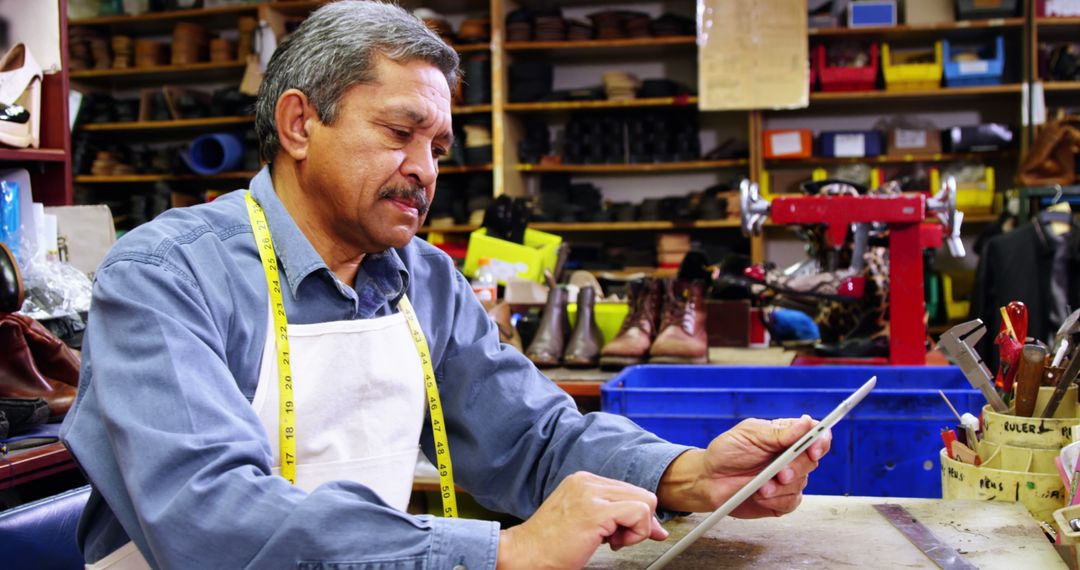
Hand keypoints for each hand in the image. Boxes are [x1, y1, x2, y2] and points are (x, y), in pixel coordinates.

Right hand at [496, 471, 668, 568]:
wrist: (524, 553)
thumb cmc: (550, 544)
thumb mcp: (584, 521)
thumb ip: (614, 517)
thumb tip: (655, 527)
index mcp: (584, 481)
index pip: (629, 490)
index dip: (637, 514)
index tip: (633, 533)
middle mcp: (588, 482)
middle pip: (641, 494)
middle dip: (640, 522)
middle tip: (619, 540)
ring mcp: (591, 494)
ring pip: (644, 502)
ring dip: (636, 528)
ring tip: (612, 541)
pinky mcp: (596, 511)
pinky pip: (639, 513)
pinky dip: (636, 532)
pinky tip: (613, 543)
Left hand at [657, 415, 829, 518]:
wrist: (709, 479)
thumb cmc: (726, 452)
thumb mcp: (749, 435)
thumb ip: (780, 433)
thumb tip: (807, 423)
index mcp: (786, 436)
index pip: (815, 435)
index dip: (820, 441)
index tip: (813, 448)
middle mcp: (790, 457)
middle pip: (812, 461)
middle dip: (796, 468)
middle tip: (780, 473)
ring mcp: (788, 479)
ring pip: (802, 483)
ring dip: (781, 486)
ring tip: (760, 486)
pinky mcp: (781, 499)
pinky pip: (792, 502)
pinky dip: (777, 499)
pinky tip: (761, 495)